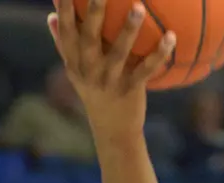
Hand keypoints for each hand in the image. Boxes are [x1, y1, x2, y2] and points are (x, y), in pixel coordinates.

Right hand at [48, 0, 175, 141]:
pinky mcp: (130, 90)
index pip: (66, 31)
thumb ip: (63, 43)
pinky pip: (146, 70)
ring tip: (139, 7)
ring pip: (119, 53)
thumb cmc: (94, 91)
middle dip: (93, 12)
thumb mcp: (75, 70)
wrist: (112, 129)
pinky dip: (159, 54)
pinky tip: (171, 36)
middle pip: (89, 38)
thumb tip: (52, 15)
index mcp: (74, 62)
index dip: (65, 8)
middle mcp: (88, 71)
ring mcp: (109, 81)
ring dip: (129, 30)